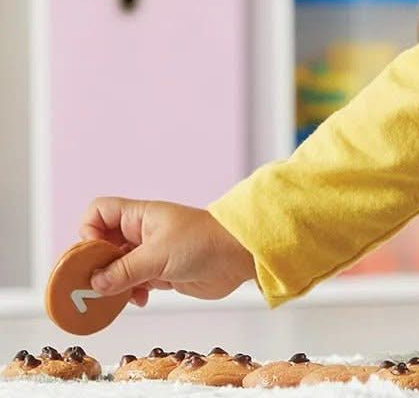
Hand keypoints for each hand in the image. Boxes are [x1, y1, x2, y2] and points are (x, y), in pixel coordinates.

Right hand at [79, 198, 256, 307]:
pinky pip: (131, 282)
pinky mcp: (159, 272)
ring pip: (115, 267)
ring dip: (112, 284)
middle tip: (94, 287)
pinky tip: (140, 299)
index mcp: (139, 216)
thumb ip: (124, 270)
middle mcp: (141, 232)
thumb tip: (94, 283)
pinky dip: (130, 293)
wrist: (237, 257)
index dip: (88, 232)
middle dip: (96, 266)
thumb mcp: (158, 256)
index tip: (94, 255)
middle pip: (102, 244)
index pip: (99, 212)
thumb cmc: (204, 242)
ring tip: (119, 297)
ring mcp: (149, 252)